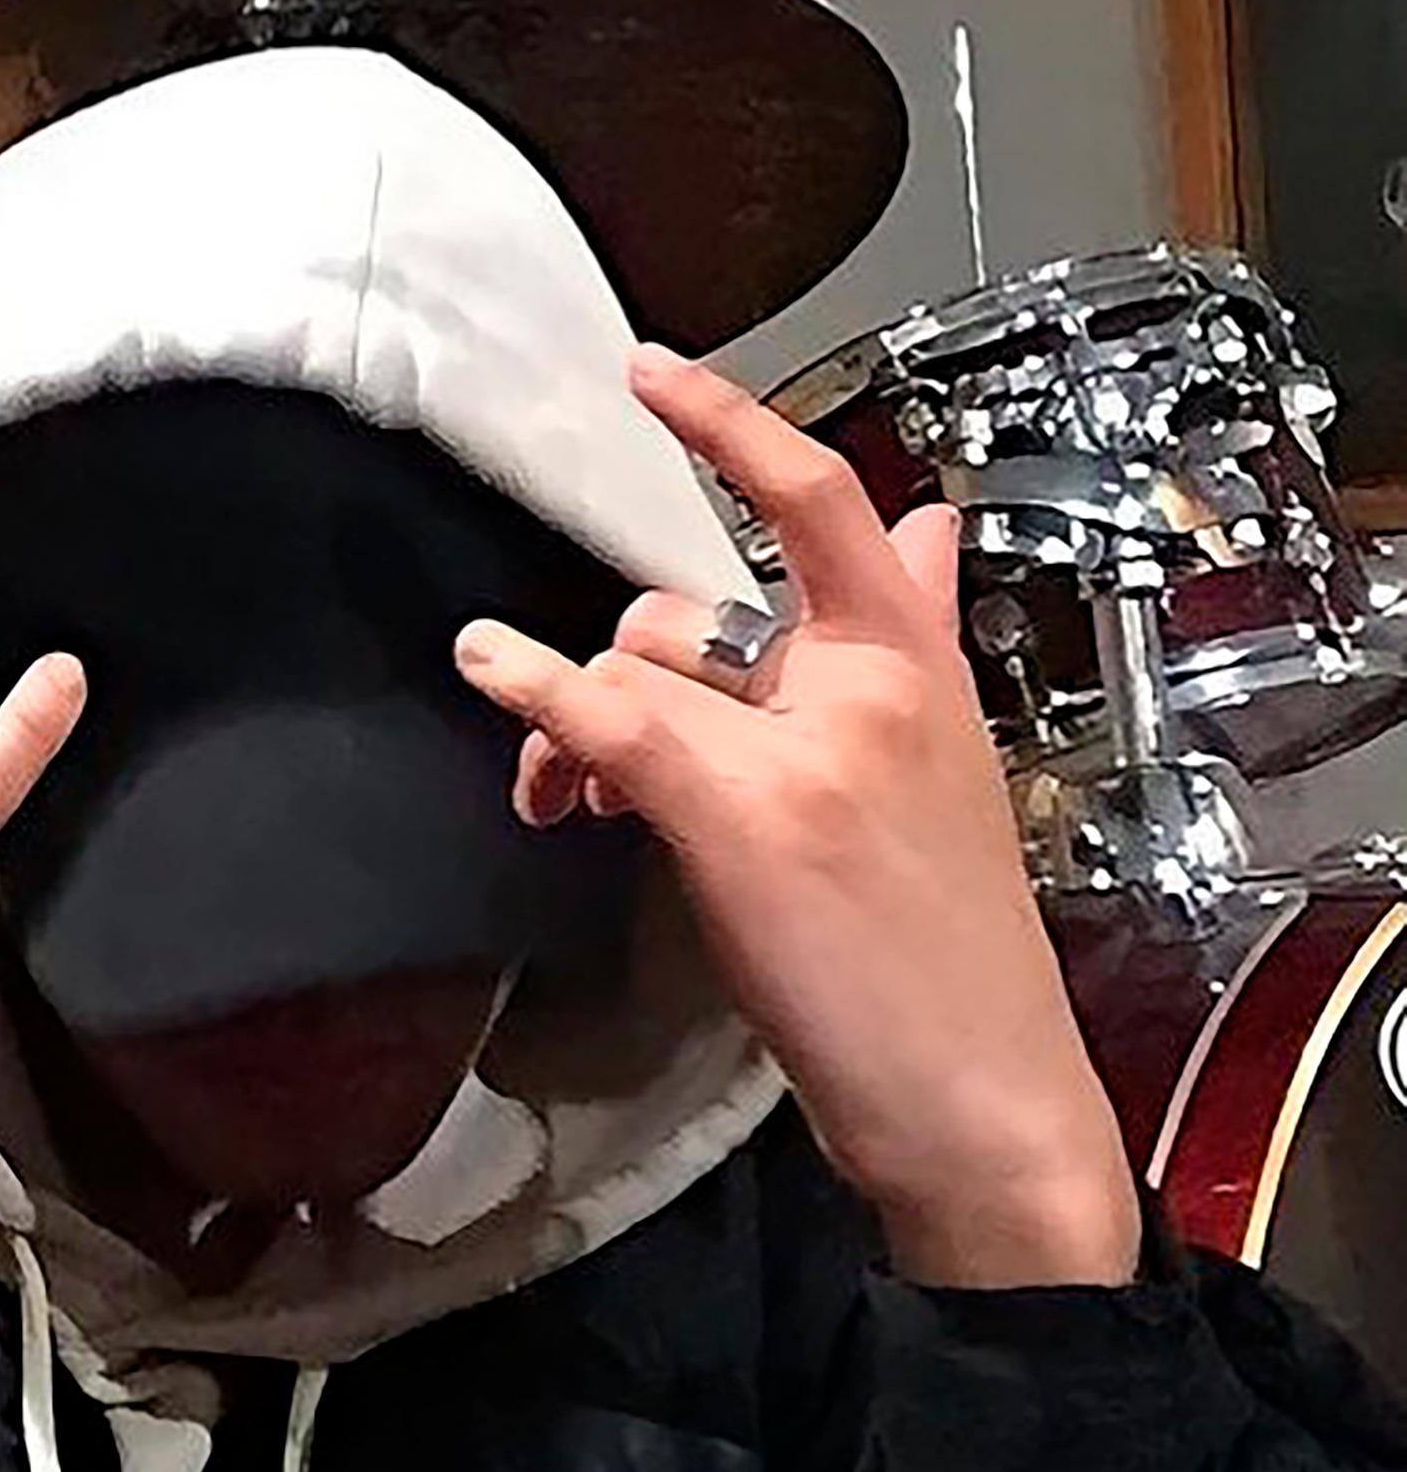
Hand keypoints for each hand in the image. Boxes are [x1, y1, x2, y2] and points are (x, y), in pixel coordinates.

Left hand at [454, 344, 1140, 1290]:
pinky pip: (612, 715)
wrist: (984, 1098)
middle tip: (581, 752)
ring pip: (641, 668)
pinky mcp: (747, 813)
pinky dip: (534, 688)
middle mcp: (871, 684)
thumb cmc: (946, 955)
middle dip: (620, 666)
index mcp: (924, 667)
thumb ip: (908, 643)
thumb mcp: (950, 772)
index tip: (655, 373)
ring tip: (562, 799)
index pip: (828, 506)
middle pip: (690, 611)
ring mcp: (810, 745)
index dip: (732, 426)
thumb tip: (923, 528)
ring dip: (571, 721)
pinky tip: (487, 663)